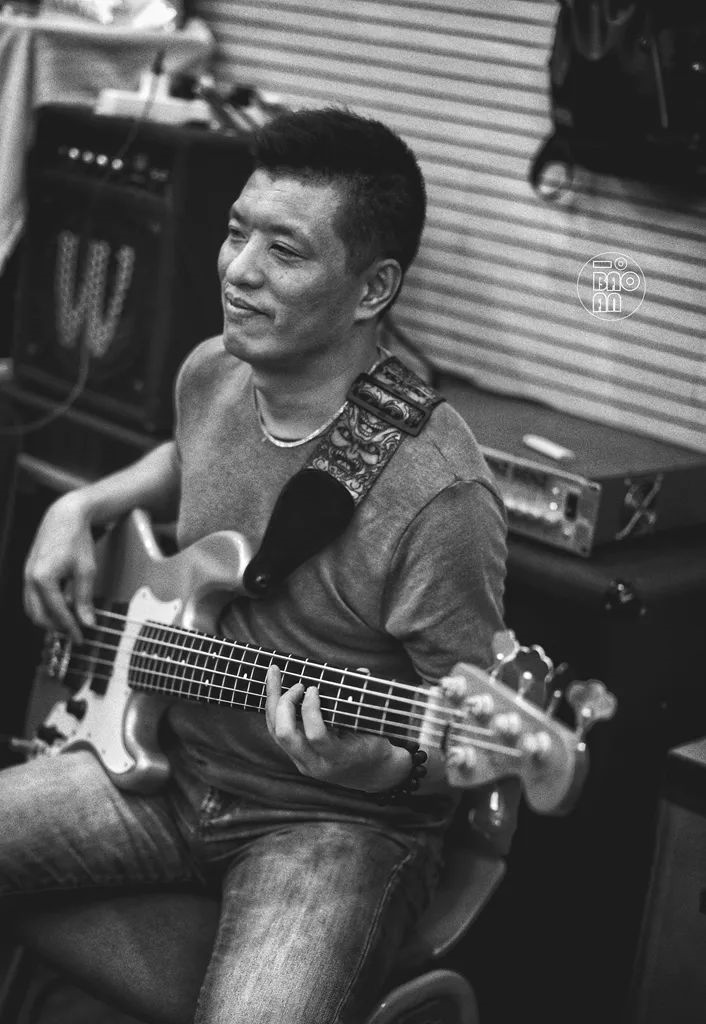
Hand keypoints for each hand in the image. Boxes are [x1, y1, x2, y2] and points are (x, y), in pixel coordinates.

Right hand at [23, 492, 97, 642]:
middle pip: (38, 616)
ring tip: (69, 622)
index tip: (80, 638)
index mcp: (43, 579)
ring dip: (48, 619)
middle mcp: (30, 578)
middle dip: (56, 628)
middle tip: (74, 633)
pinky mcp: (29, 572)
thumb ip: (84, 598)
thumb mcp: (86, 570)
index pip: (56, 613)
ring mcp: (26, 575)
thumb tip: (87, 622)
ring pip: (32, 609)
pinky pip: (32, 598)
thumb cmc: (76, 539)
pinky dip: (44, 607)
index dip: (70, 628)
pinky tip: (61, 607)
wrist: (64, 516)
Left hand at [265, 664, 411, 791]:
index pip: (316, 735)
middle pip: (286, 735)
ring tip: (274, 674)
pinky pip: (276, 732)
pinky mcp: (295, 756)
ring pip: (275, 732)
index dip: (310, 710)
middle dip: (284, 704)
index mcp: (338, 758)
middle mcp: (316, 764)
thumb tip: (361, 672)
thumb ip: (364, 702)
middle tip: (298, 684)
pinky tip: (275, 690)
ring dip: (273, 701)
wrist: (370, 774)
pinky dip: (274, 709)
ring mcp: (303, 762)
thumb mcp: (374, 727)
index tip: (314, 689)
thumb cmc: (374, 745)